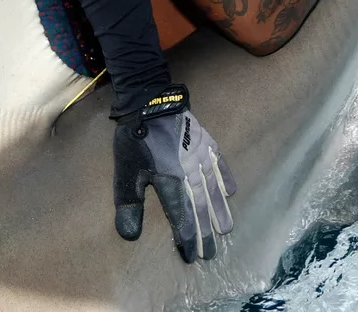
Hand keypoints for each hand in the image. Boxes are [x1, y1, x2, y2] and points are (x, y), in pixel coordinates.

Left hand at [113, 84, 235, 262]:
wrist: (150, 101)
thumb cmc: (136, 138)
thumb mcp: (127, 171)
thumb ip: (129, 203)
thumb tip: (129, 235)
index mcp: (170, 180)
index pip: (181, 215)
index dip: (186, 236)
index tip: (190, 256)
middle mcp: (190, 171)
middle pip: (200, 206)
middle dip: (205, 231)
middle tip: (211, 253)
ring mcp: (201, 155)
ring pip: (212, 188)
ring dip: (218, 210)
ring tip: (226, 229)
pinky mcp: (206, 141)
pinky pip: (220, 162)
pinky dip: (225, 177)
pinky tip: (230, 191)